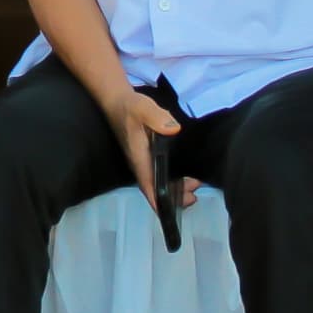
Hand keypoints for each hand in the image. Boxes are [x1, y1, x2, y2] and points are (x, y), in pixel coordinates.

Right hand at [101, 79, 185, 215]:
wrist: (117, 101)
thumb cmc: (130, 107)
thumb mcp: (143, 108)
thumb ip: (157, 118)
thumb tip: (173, 129)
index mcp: (139, 158)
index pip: (148, 185)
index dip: (158, 200)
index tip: (172, 211)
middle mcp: (140, 165)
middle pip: (155, 189)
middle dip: (174, 197)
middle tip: (195, 196)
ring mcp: (143, 162)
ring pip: (159, 183)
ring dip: (176, 189)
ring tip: (195, 185)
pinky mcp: (147, 157)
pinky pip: (160, 174)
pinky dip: (173, 179)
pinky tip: (187, 176)